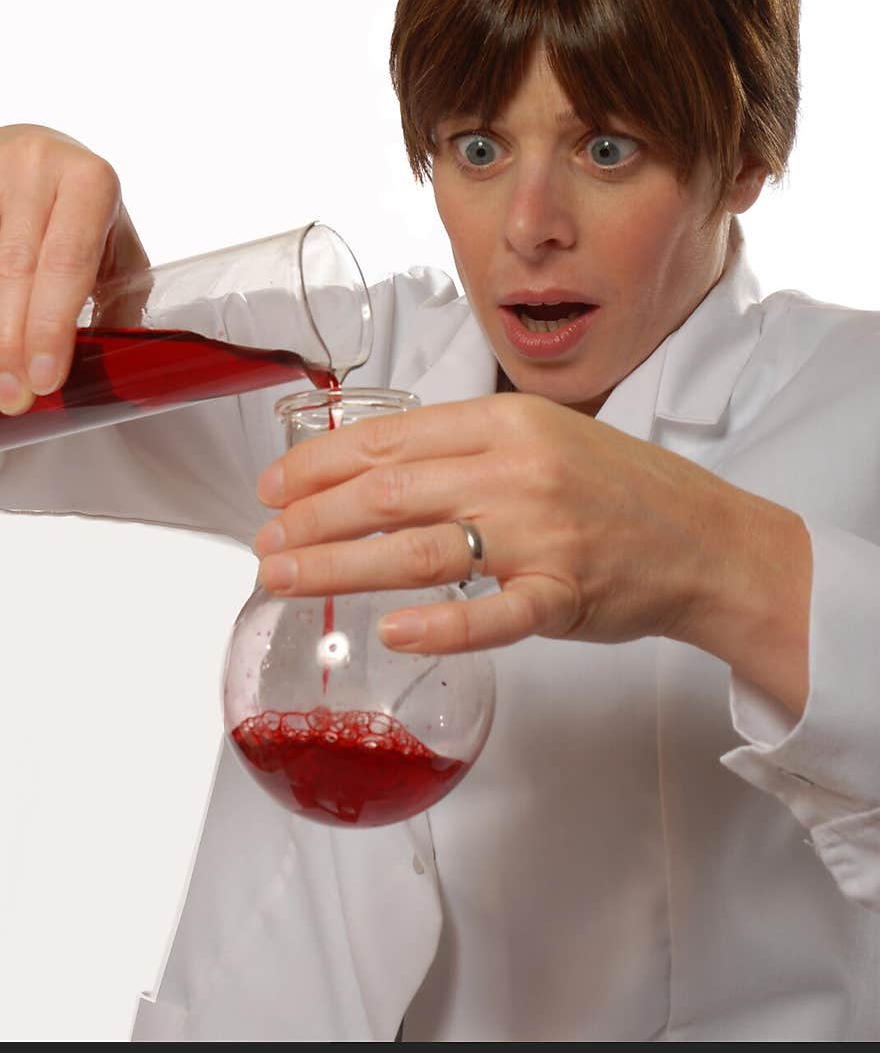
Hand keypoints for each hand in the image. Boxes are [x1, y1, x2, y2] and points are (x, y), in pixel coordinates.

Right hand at [0, 124, 148, 414]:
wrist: (34, 154)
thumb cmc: (81, 208)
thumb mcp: (113, 244)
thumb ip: (116, 299)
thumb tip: (109, 372)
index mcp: (89, 181)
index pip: (68, 261)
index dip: (51, 324)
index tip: (44, 378)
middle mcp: (37, 166)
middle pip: (16, 265)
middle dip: (12, 340)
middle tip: (12, 395)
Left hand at [252, 392, 739, 655]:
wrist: (707, 539)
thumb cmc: (619, 490)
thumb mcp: (543, 438)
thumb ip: (466, 448)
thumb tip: (375, 467)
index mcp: (506, 422)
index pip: (389, 438)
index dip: (317, 463)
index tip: (272, 486)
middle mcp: (518, 470)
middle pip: (389, 491)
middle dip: (310, 517)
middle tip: (263, 542)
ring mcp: (542, 534)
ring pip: (420, 549)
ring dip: (341, 565)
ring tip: (284, 578)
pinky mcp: (565, 594)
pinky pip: (495, 613)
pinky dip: (442, 625)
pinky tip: (392, 630)